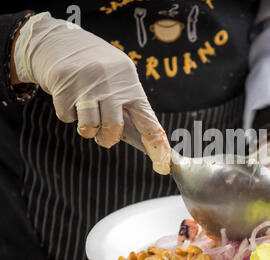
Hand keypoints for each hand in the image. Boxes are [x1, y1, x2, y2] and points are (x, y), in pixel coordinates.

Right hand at [12, 12, 170, 173]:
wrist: (61, 42)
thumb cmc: (97, 66)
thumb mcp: (120, 77)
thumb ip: (128, 103)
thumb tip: (140, 136)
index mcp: (130, 84)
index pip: (147, 119)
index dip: (154, 142)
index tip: (162, 161)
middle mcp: (111, 84)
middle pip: (113, 127)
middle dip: (108, 138)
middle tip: (105, 138)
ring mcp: (87, 86)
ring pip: (89, 127)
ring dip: (87, 130)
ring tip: (87, 117)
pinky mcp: (64, 88)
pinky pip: (67, 118)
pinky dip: (68, 114)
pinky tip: (70, 98)